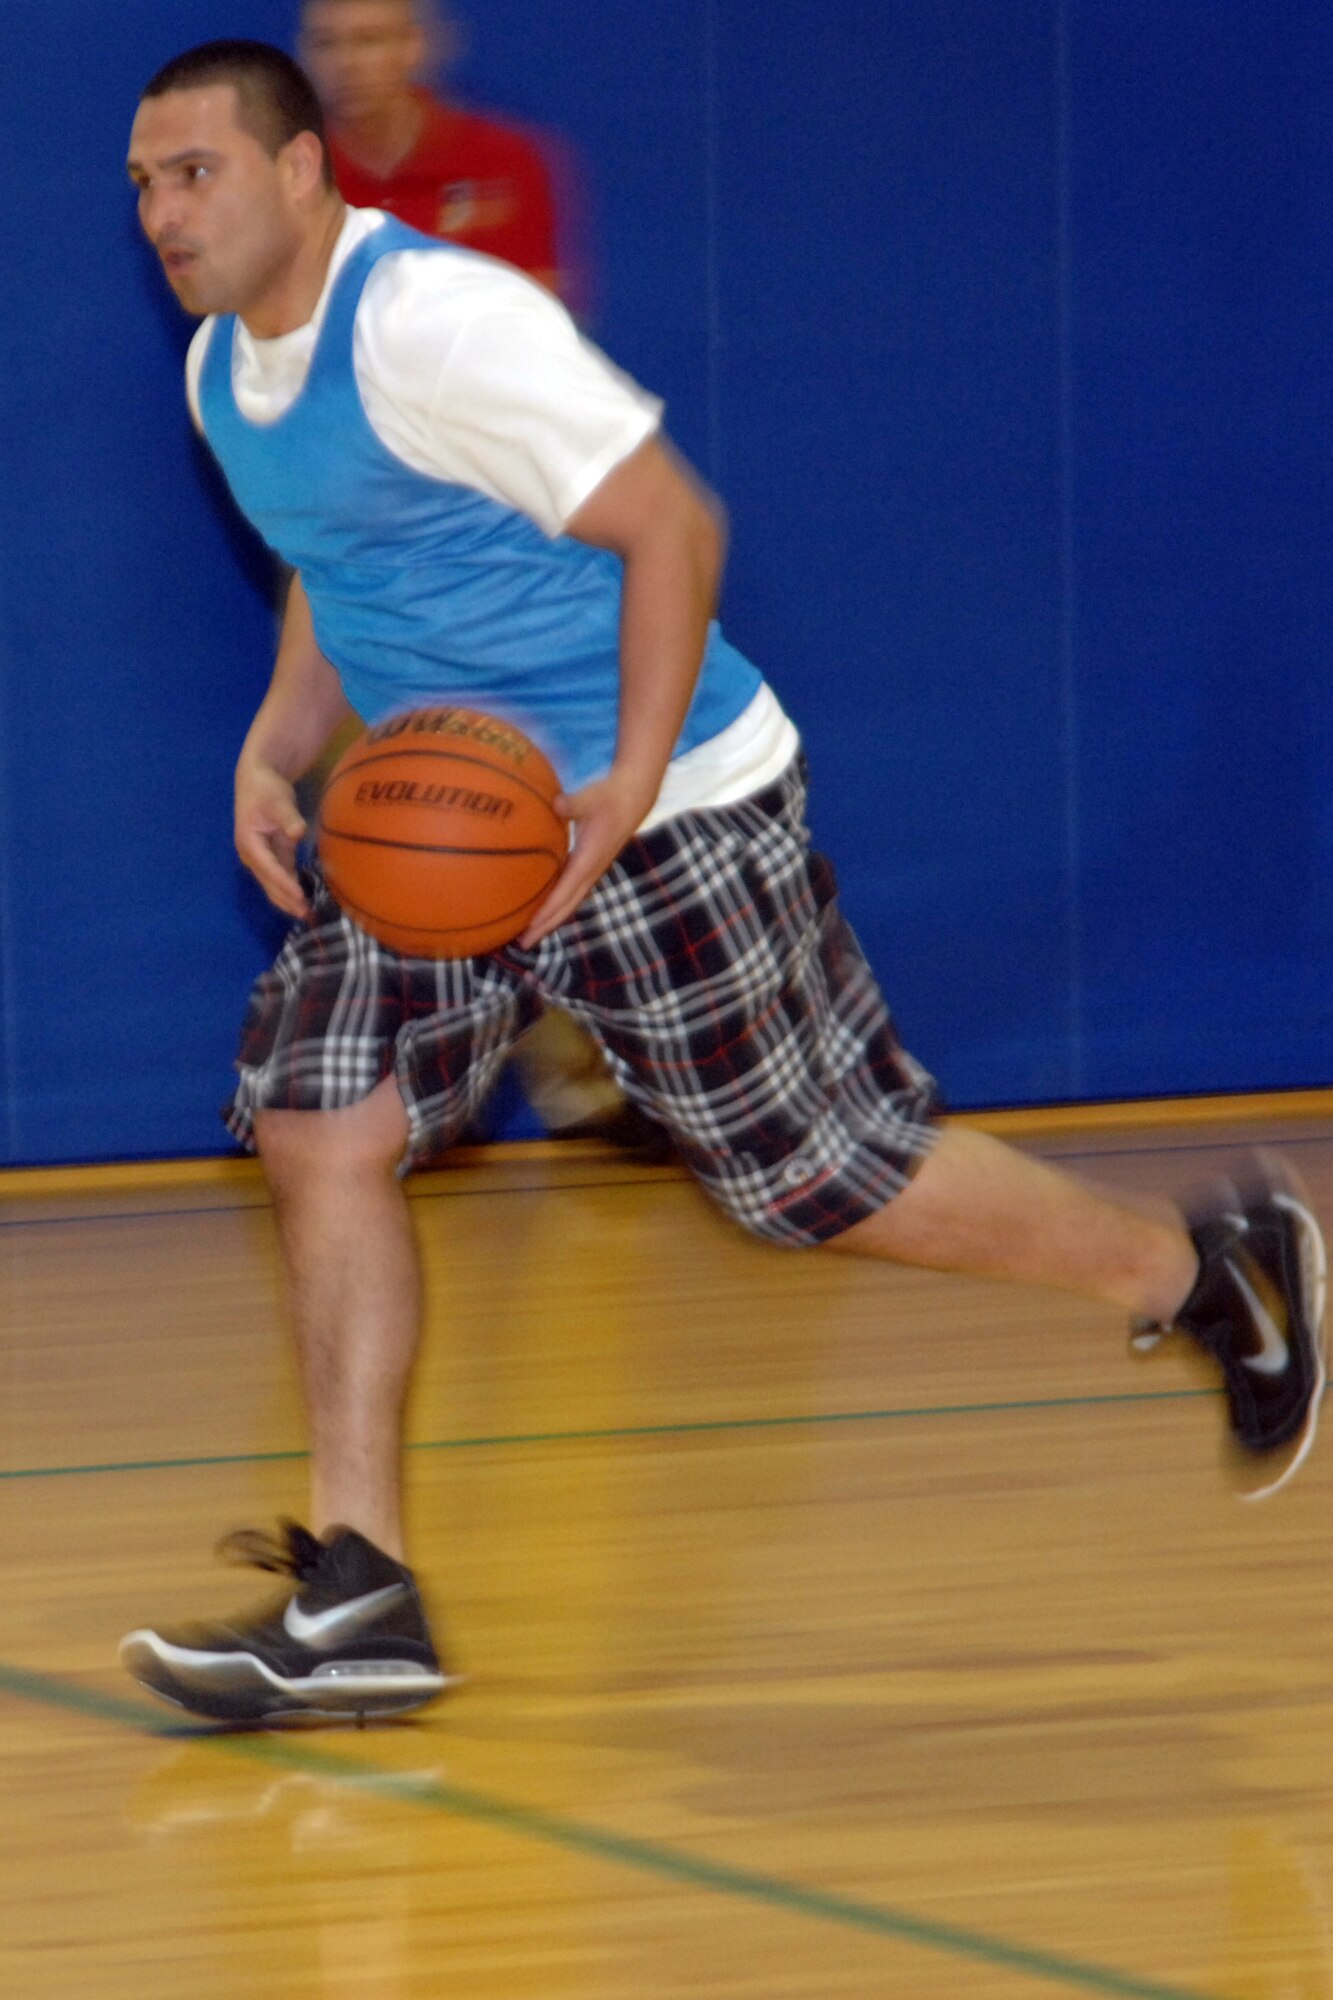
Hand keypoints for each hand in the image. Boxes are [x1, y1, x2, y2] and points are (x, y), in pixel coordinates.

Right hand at [235, 760, 309, 919]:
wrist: (258, 780)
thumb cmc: (266, 789)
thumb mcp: (279, 801)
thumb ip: (289, 818)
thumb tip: (298, 833)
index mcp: (249, 843)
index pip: (269, 868)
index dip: (284, 883)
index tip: (299, 896)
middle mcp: (252, 855)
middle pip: (269, 882)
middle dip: (286, 899)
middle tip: (305, 914)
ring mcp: (261, 857)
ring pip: (274, 883)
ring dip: (288, 898)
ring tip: (306, 913)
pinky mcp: (272, 855)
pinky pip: (281, 876)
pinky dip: (291, 887)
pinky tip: (303, 898)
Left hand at [519, 766, 657, 945]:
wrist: (632, 800)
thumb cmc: (608, 796)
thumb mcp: (591, 797)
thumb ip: (573, 803)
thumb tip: (556, 803)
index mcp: (589, 858)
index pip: (566, 890)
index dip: (549, 909)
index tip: (531, 925)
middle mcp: (591, 871)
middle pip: (566, 906)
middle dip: (545, 926)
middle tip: (523, 943)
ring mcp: (591, 872)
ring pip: (569, 903)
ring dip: (550, 921)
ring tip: (528, 935)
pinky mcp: (589, 868)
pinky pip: (570, 893)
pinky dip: (555, 906)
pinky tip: (540, 910)